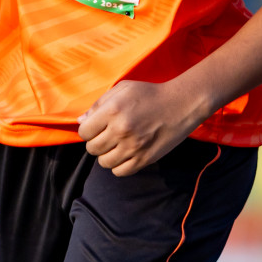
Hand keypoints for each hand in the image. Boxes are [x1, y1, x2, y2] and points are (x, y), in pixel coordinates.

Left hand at [77, 79, 208, 176]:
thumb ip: (99, 104)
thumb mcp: (122, 89)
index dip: (87, 130)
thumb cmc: (149, 94)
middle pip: (92, 149)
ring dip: (107, 155)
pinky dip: (119, 165)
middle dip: (96, 142)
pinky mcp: (144, 159)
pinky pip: (120, 172)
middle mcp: (121, 130)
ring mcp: (133, 147)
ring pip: (104, 162)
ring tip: (117, 145)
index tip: (96, 127)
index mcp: (112, 110)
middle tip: (107, 136)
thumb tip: (81, 121)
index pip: (84, 132)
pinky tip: (125, 153)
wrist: (180, 104)